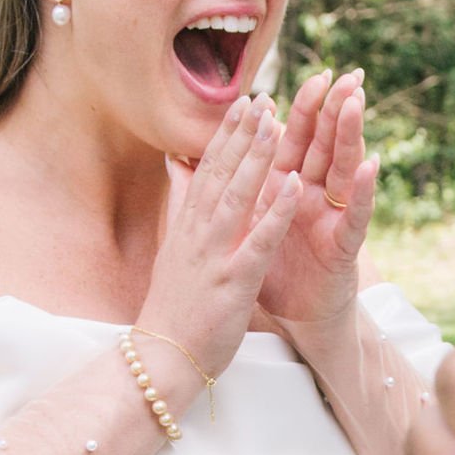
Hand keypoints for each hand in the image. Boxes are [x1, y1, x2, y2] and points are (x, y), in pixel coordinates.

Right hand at [139, 93, 302, 387]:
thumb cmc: (173, 314)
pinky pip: (258, 240)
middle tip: (262, 95)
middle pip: (220, 173)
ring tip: (277, 122)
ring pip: (237, 196)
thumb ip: (185, 217)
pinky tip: (294, 186)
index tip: (243, 103)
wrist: (160, 359)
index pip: (206, 171)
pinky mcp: (232, 282)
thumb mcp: (176, 256)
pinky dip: (276, 211)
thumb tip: (182, 181)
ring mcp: (214, 256)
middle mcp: (197, 234)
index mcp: (187, 228)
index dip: (226, 135)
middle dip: (242, 132)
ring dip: (257, 157)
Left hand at [254, 69, 378, 331]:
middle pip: (324, 145)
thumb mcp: (246, 225)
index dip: (303, 108)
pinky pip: (354, 215)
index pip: (296, 140)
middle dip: (333, 109)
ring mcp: (331, 219)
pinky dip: (362, 190)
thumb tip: (186, 160)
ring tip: (357, 101)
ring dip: (349, 135)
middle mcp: (314, 197)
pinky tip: (370, 164)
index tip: (311, 73)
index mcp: (287, 188)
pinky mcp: (343, 247)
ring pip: (342, 170)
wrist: (292, 320)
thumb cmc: (272, 272)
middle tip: (346, 74)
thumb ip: (229, 190)